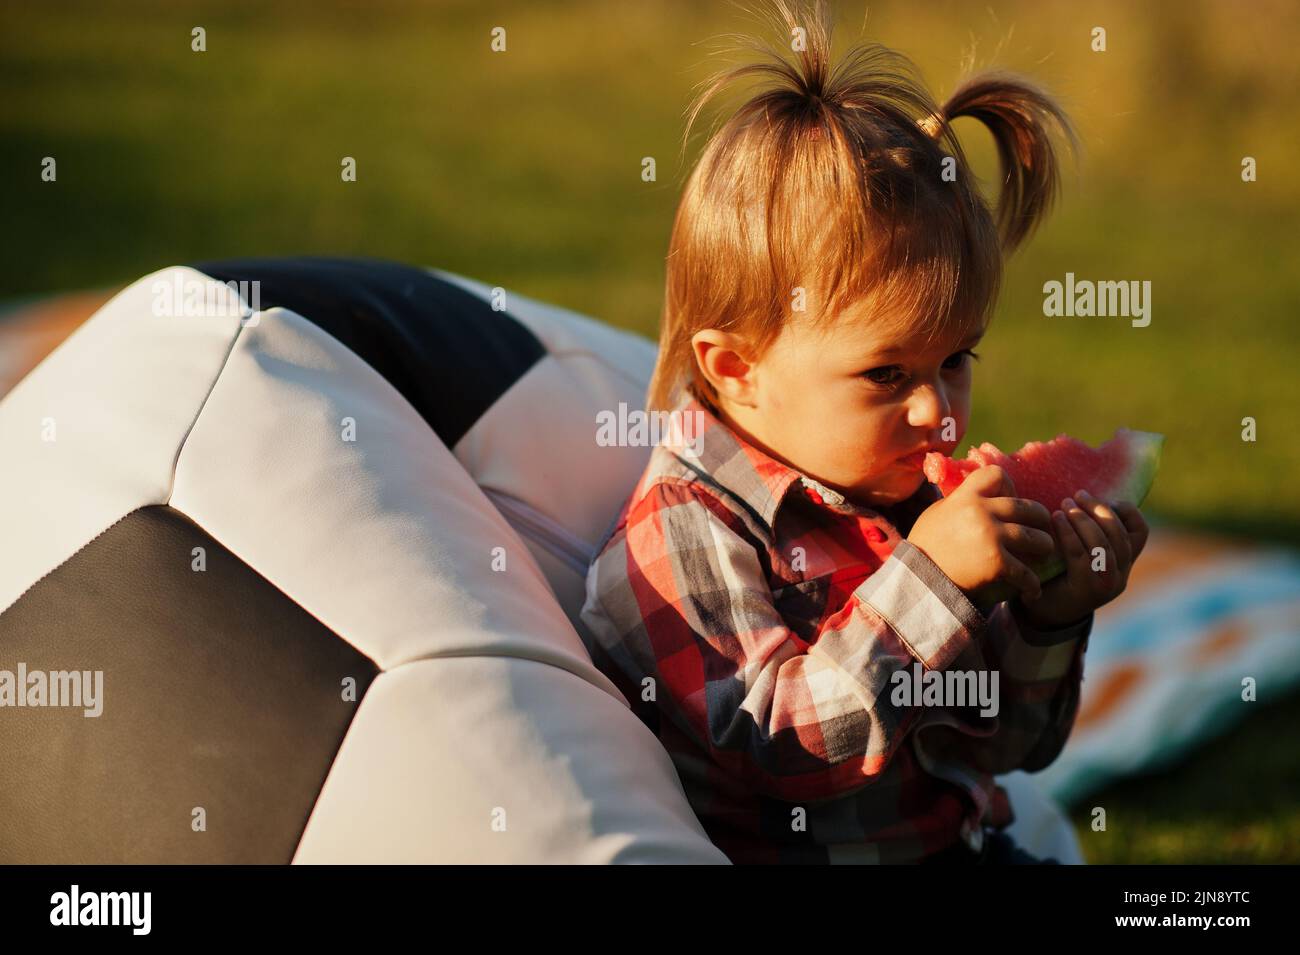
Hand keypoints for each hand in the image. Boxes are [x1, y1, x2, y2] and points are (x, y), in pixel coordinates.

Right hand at [907, 465, 1055, 603]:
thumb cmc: (926, 544)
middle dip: (1039, 519)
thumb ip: (963, 501)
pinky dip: (1032, 583)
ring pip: (1036, 538)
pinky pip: (1026, 572)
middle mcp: (981, 511)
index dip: (1009, 486)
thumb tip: (984, 495)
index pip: (998, 474)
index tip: (1008, 501)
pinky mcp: (995, 563)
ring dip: (1044, 548)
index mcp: (966, 496)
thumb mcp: (939, 512)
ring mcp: (990, 536)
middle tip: (1040, 529)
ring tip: (1042, 555)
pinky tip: (1032, 590)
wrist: (916, 577)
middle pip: (1029, 508)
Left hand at [1015, 490, 1150, 629]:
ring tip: (1065, 504)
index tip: (1105, 497)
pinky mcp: (1086, 590)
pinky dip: (1068, 533)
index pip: (1140, 533)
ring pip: (1103, 545)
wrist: (1040, 613)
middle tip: (1078, 495)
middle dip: (1100, 510)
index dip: (1127, 511)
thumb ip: (1088, 533)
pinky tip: (1056, 519)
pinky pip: (1080, 555)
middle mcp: (1120, 576)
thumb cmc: (1056, 576)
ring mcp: (1106, 585)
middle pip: (1120, 536)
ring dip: (1084, 520)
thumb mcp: (1080, 554)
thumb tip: (1082, 494)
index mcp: (1123, 565)